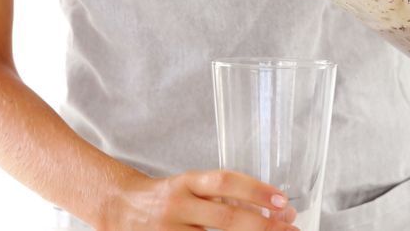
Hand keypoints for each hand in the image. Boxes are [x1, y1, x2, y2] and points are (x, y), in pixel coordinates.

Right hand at [101, 170, 298, 230]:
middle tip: (290, 227)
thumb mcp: (191, 185)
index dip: (255, 190)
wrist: (119, 208)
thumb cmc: (166, 197)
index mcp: (187, 182)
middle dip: (262, 226)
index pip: (224, 182)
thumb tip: (271, 208)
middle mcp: (178, 205)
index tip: (282, 200)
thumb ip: (222, 195)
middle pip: (225, 218)